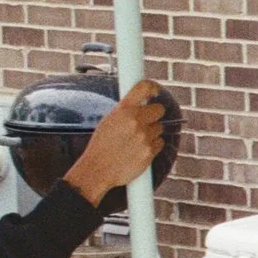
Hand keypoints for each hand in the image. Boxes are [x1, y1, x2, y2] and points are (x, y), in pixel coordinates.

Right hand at [62, 80, 166, 206]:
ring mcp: (144, 136)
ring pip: (159, 128)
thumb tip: (143, 103)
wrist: (97, 170)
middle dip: (154, 115)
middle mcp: (135, 120)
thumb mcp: (108, 121)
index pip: (143, 88)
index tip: (155, 91)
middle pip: (159, 109)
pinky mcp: (149, 152)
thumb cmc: (101, 146)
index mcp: (122, 110)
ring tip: (135, 141)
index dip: (153, 87)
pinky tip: (139, 150)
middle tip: (145, 122)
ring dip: (152, 133)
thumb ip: (126, 111)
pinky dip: (153, 146)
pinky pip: (160, 143)